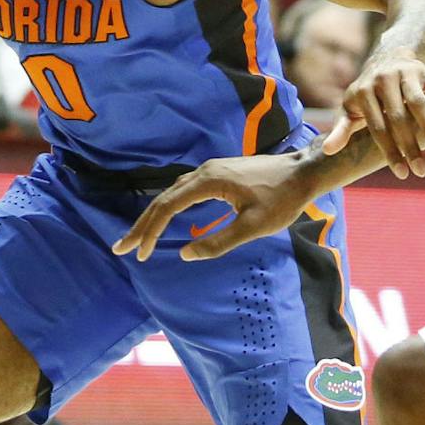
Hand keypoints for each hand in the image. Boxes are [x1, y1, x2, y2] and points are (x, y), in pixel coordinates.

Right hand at [112, 153, 310, 261]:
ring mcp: (212, 170)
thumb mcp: (252, 227)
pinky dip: (170, 207)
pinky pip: (185, 190)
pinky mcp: (219, 174)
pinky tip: (167, 217)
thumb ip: (218, 242)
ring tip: (139, 237)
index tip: (138, 253)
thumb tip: (185, 253)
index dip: (149, 231)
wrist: (303, 173)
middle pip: (164, 199)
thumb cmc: (281, 200)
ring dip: (154, 215)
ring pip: (173, 194)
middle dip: (142, 225)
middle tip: (122, 248)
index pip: (168, 207)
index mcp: (209, 181)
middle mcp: (205, 171)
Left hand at [323, 50, 424, 178]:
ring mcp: (406, 72)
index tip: (402, 173)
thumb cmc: (367, 93)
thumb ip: (341, 129)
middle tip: (421, 171)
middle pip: (399, 117)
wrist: (386, 58)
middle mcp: (384, 79)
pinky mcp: (424, 70)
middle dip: (411, 146)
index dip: (389, 151)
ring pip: (420, 102)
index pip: (377, 127)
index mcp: (364, 91)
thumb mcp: (351, 108)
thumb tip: (327, 151)